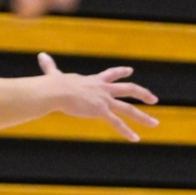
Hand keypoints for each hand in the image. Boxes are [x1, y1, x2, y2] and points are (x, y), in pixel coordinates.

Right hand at [37, 51, 156, 141]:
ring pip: (129, 109)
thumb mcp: (54, 74)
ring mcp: (104, 100)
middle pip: (129, 90)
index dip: (121, 72)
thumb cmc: (53, 84)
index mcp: (94, 80)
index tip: (130, 71)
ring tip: (155, 123)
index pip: (111, 75)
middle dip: (143, 94)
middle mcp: (104, 89)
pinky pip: (117, 123)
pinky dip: (126, 131)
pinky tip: (135, 139)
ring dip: (143, 117)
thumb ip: (49, 66)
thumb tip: (40, 55)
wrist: (56, 91)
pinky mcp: (101, 111)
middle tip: (153, 99)